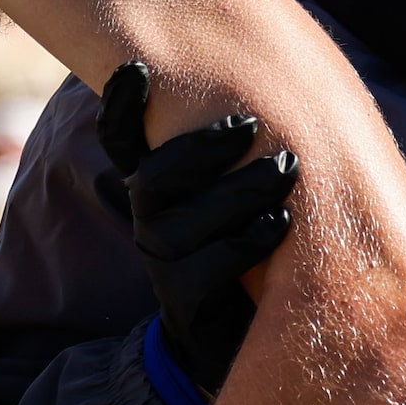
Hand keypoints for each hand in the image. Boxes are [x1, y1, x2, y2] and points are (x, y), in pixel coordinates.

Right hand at [95, 60, 297, 390]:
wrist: (250, 335)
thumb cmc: (256, 246)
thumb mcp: (242, 195)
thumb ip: (244, 153)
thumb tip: (284, 86)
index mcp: (158, 190)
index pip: (121, 143)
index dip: (119, 107)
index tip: (136, 68)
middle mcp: (152, 223)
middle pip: (151, 179)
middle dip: (199, 148)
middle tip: (250, 125)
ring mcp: (164, 265)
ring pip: (179, 225)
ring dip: (236, 193)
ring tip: (286, 170)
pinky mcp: (187, 306)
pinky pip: (207, 270)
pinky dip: (247, 241)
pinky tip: (281, 223)